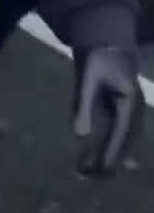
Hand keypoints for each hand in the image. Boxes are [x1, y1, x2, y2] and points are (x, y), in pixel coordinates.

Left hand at [73, 47, 143, 174]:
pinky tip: (95, 154)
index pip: (121, 133)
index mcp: (129, 101)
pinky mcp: (122, 108)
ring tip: (89, 169)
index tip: (102, 170)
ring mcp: (130, 109)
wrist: (106, 36)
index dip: (112, 153)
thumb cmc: (97, 56)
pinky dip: (108, 144)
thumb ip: (83, 105)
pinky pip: (118, 131)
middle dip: (110, 159)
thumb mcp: (87, 78)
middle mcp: (134, 108)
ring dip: (109, 154)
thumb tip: (79, 135)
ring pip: (123, 138)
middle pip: (125, 140)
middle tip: (91, 175)